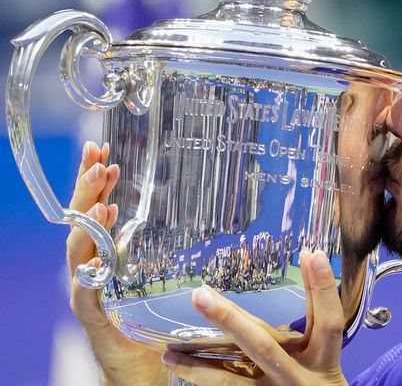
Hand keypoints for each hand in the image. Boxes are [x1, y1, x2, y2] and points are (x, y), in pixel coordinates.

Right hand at [67, 141, 168, 385]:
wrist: (140, 365)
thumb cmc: (154, 318)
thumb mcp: (164, 274)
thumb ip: (174, 247)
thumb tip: (208, 210)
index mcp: (108, 251)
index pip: (97, 208)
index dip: (97, 180)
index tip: (102, 150)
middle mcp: (92, 266)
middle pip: (83, 221)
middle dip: (88, 189)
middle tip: (97, 160)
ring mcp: (87, 291)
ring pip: (79, 251)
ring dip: (87, 225)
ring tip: (100, 201)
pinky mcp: (92, 317)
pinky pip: (84, 294)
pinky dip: (88, 276)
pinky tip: (92, 262)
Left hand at [161, 250, 347, 385]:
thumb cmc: (320, 378)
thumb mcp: (324, 352)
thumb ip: (315, 313)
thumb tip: (309, 257)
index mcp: (323, 360)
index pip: (327, 321)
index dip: (322, 289)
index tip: (312, 253)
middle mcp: (297, 378)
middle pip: (263, 346)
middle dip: (230, 319)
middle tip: (200, 295)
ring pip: (232, 380)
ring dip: (198, 365)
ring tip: (169, 350)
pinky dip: (201, 379)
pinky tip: (178, 366)